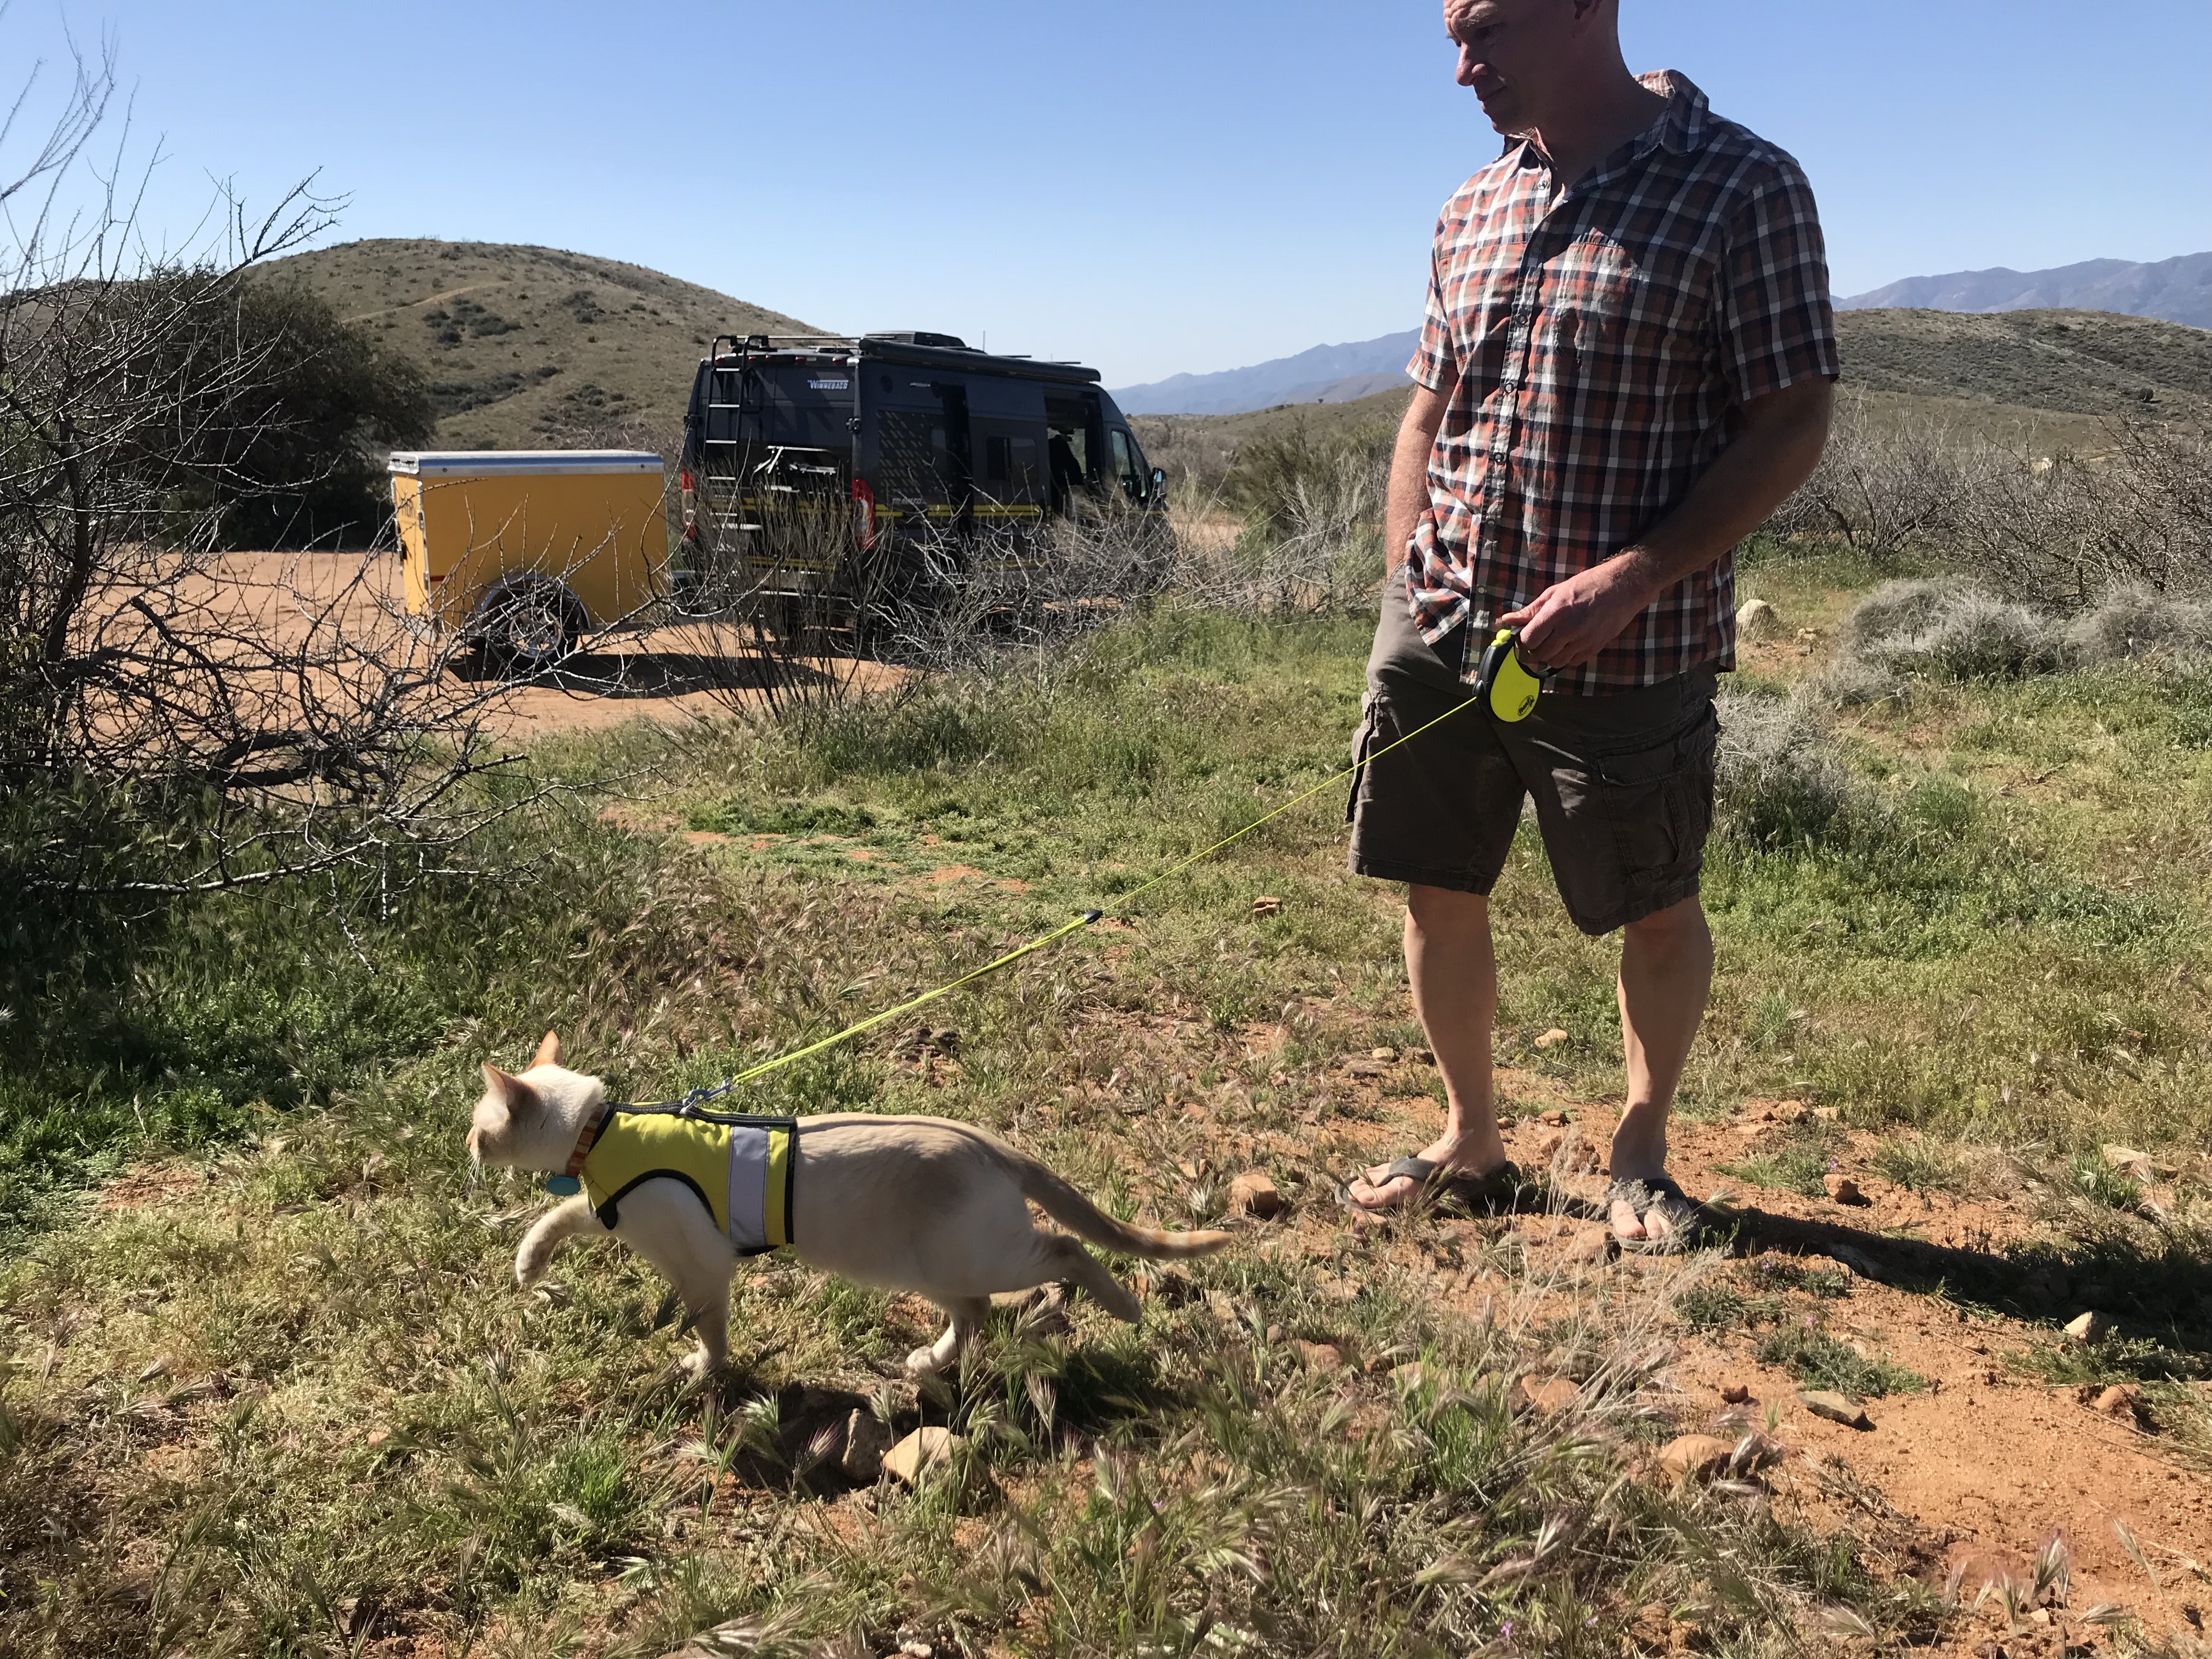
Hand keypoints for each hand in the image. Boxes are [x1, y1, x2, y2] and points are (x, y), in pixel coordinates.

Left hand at [1498, 555, 1655, 669]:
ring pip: (1555, 662)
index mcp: (1556, 612)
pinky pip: (1572, 663)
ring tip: (1554, 641)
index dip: (1523, 640)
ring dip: (1550, 655)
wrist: (1623, 587)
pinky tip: (1568, 644)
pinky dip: (1566, 657)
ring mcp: (1583, 641)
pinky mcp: (1595, 648)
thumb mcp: (1556, 592)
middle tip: (1538, 639)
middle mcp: (1569, 629)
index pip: (1528, 639)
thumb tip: (1507, 620)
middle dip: (1535, 649)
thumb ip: (1532, 609)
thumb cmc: (1588, 584)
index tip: (1525, 635)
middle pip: (1540, 654)